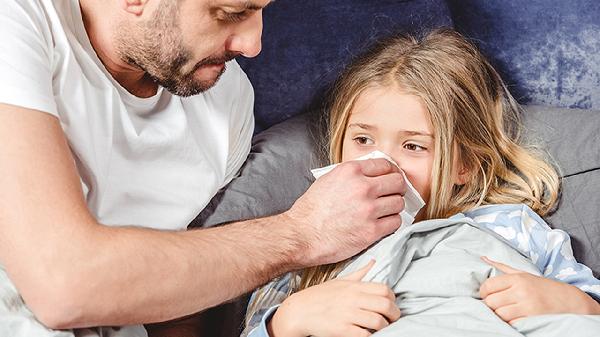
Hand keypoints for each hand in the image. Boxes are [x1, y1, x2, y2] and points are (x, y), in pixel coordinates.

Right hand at [269, 260, 400, 336]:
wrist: (298, 312)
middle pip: (386, 306)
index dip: (393, 299)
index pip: (385, 290)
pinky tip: (367, 334)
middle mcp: (353, 299)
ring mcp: (348, 314)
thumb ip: (359, 273)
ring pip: (378, 322)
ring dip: (384, 327)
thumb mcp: (339, 281)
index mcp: (354, 287)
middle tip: (391, 320)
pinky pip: (365, 335)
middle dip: (394, 315)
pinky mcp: (342, 330)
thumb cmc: (319, 296)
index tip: (390, 306)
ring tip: (380, 329)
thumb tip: (374, 262)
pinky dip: (370, 336)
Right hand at [286, 158, 405, 265]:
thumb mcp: (328, 180)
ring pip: (399, 203)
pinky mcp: (371, 231)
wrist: (302, 235)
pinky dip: (391, 223)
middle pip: (398, 182)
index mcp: (351, 171)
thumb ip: (351, 175)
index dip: (390, 172)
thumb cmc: (311, 210)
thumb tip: (371, 174)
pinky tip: (382, 224)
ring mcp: (369, 209)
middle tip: (391, 195)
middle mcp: (362, 187)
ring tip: (384, 211)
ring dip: (393, 207)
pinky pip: (395, 222)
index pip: (386, 165)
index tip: (390, 179)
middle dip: (396, 189)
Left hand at [480, 256, 599, 323]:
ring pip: (499, 314)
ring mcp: (528, 306)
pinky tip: (514, 318)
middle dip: (490, 305)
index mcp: (517, 278)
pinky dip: (510, 322)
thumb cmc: (542, 287)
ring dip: (499, 315)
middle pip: (491, 301)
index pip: (488, 286)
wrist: (570, 300)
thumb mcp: (523, 273)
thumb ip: (502, 266)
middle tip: (495, 306)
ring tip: (504, 312)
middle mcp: (521, 291)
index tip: (487, 296)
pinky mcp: (533, 319)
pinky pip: (512, 323)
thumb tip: (483, 258)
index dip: (483, 293)